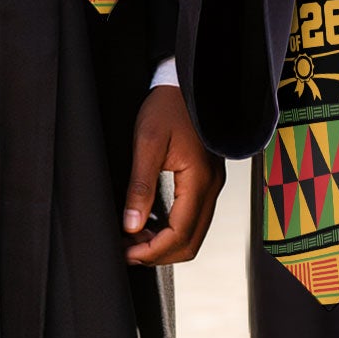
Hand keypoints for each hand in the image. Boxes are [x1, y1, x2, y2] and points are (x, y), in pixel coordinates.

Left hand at [122, 85, 223, 265]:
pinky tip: (150, 223)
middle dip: (159, 253)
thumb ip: (140, 186)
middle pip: (190, 242)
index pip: (180, 234)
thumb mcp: (147, 143)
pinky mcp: (206, 181)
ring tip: (134, 238)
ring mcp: (212, 185)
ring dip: (165, 243)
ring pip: (193, 233)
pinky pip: (194, 217)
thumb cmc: (167, 107)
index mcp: (199, 180)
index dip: (153, 251)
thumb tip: (131, 225)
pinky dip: (173, 229)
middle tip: (128, 251)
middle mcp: (211, 187)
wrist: (185, 84)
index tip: (127, 253)